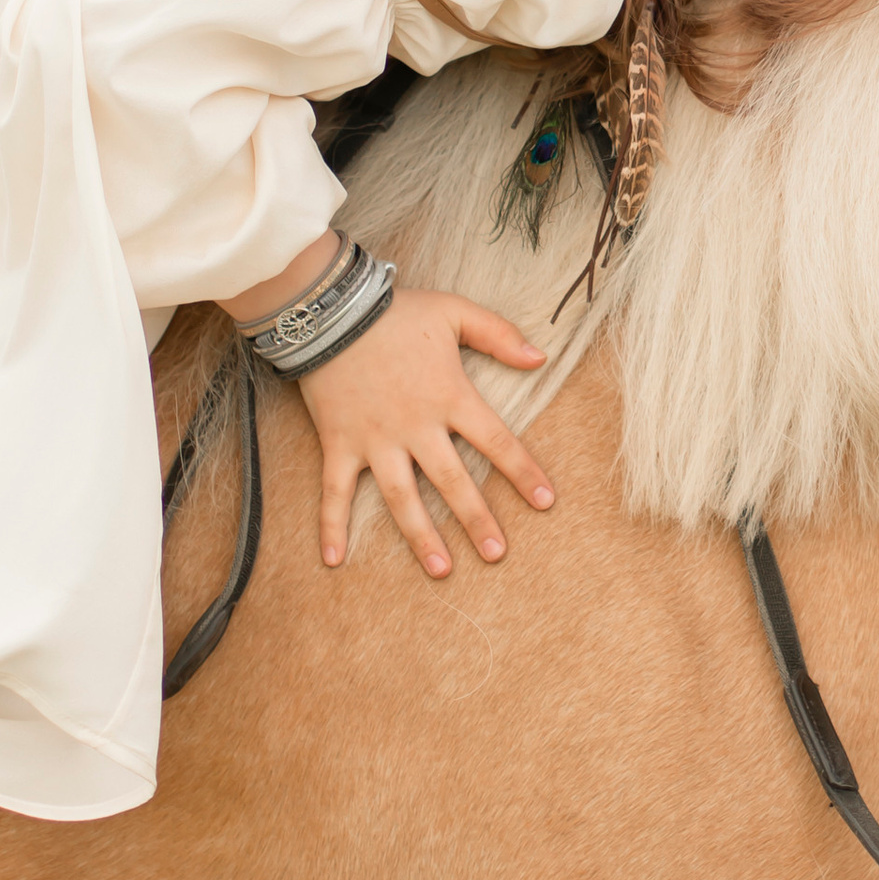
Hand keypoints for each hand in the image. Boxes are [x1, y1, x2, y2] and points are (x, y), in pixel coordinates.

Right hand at [295, 286, 553, 574]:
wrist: (331, 309)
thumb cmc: (397, 311)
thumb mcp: (455, 312)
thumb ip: (500, 334)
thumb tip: (541, 357)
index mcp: (449, 396)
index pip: (497, 441)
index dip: (523, 472)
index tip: (547, 502)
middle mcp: (415, 426)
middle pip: (452, 481)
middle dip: (477, 520)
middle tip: (497, 554)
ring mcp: (375, 439)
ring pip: (402, 497)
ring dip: (421, 536)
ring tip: (442, 570)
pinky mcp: (340, 443)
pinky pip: (334, 491)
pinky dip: (331, 526)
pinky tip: (334, 561)